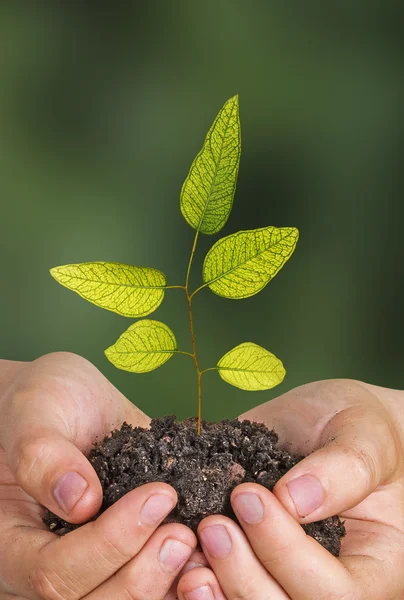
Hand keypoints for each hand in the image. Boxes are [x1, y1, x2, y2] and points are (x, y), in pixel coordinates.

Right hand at [0, 352, 196, 598]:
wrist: (73, 400)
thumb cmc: (44, 400)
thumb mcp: (35, 411)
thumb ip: (43, 454)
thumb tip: (80, 500)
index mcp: (12, 541)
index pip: (53, 572)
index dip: (108, 544)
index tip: (157, 496)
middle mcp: (46, 566)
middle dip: (141, 576)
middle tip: (183, 534)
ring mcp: (87, 565)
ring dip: (164, 585)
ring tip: (197, 544)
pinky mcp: (122, 556)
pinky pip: (148, 586)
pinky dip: (178, 580)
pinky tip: (206, 555)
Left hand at [177, 379, 403, 598]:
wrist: (329, 420)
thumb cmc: (360, 426)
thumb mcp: (365, 435)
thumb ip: (344, 468)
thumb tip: (294, 500)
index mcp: (370, 566)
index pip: (334, 592)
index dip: (287, 553)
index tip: (250, 495)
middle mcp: (325, 581)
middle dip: (243, 576)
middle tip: (213, 525)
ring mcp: (283, 574)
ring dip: (216, 586)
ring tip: (190, 544)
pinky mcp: (250, 558)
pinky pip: (224, 589)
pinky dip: (198, 582)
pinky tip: (179, 558)